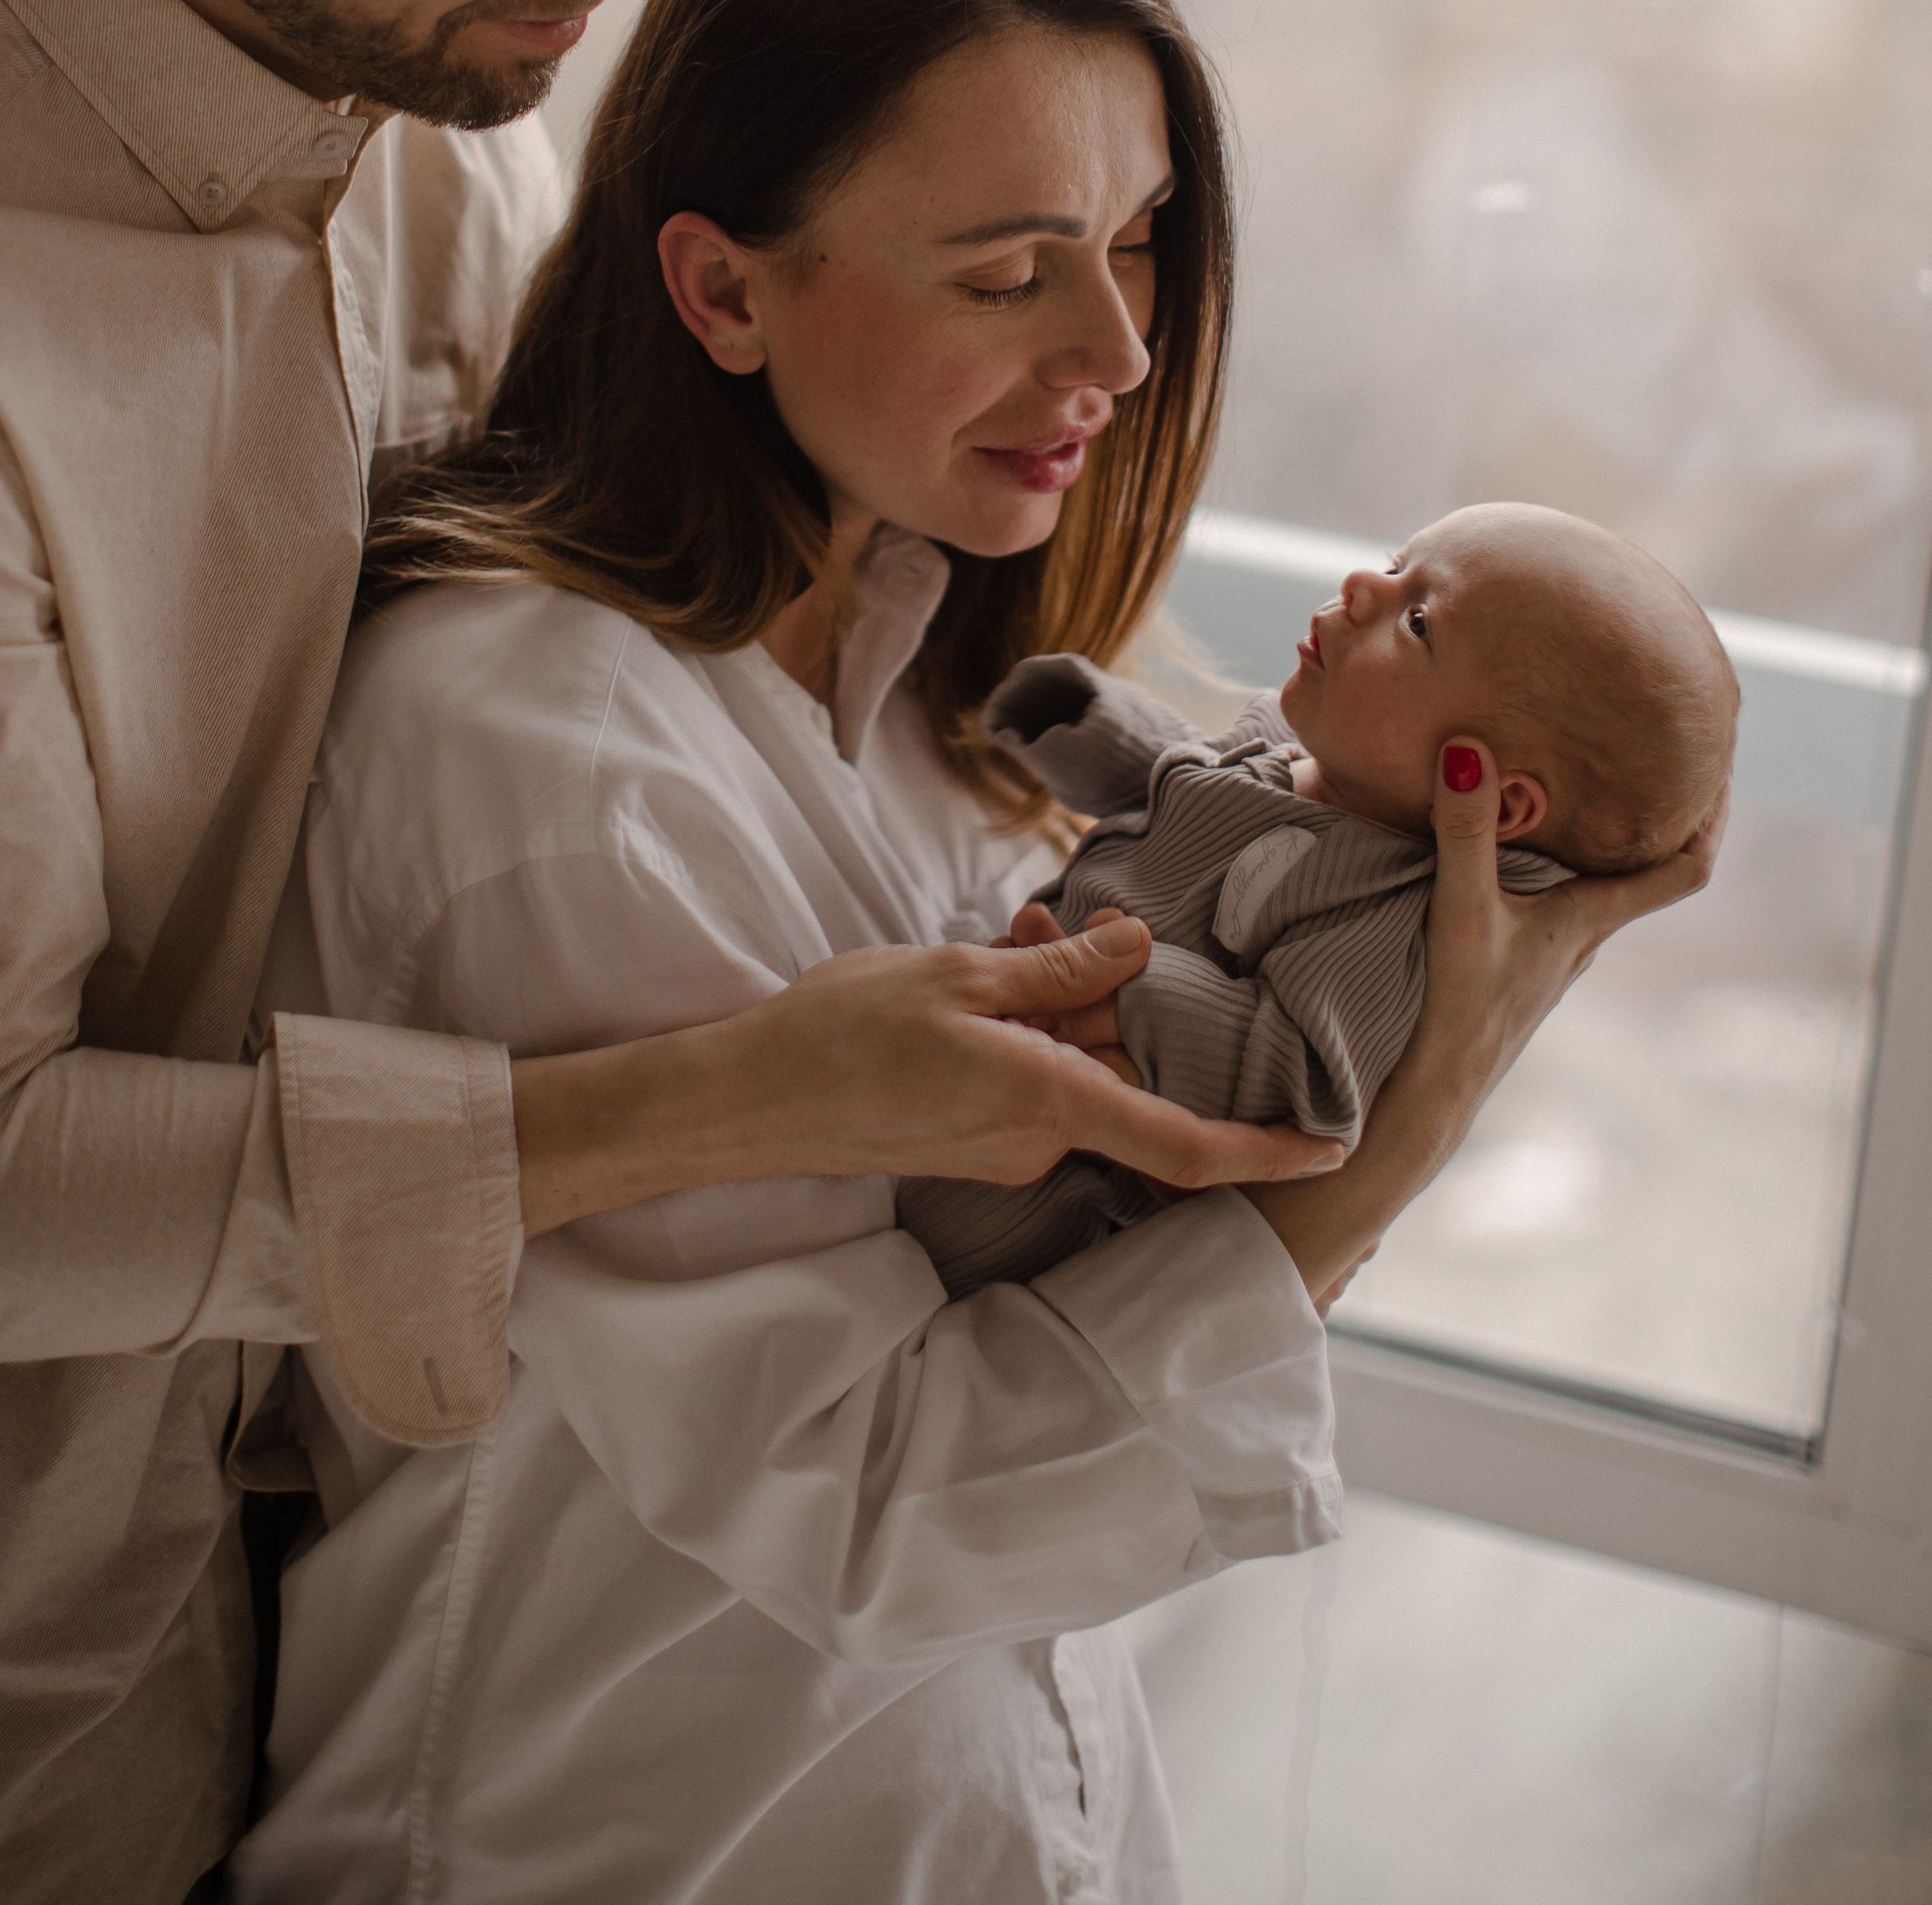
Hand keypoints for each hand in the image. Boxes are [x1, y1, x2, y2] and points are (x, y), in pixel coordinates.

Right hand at [511, 920, 1343, 1234]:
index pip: (1184, 1145)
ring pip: (1077, 1062)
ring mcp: (1007, 1144)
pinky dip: (1029, 1021)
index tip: (1330, 1151)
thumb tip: (1138, 950)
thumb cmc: (845, 1032)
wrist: (750, 1096)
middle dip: (1114, 998)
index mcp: (1047, 1103)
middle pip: (1125, 1070)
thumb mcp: (959, 976)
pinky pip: (1037, 1073)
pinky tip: (990, 968)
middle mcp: (1038, 1138)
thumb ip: (1058, 972)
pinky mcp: (978, 1136)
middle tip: (1056, 927)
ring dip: (1062, 998)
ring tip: (1014, 935)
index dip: (1265, 1152)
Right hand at [1413, 736, 1722, 1127]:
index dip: (1714, 818)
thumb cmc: (1463, 1004)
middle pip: (1651, 870)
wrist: (1440, 1086)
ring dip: (1611, 841)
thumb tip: (1470, 746)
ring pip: (1605, 886)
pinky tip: (1529, 849)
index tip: (1723, 767)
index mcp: (1593, 917)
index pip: (1687, 869)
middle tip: (1664, 752)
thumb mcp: (1463, 907)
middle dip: (1663, 814)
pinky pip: (1565, 901)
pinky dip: (1566, 864)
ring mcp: (1559, 954)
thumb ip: (1465, 829)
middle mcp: (1588, 934)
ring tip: (1597, 784)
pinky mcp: (1525, 964)